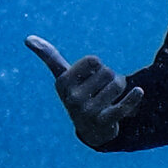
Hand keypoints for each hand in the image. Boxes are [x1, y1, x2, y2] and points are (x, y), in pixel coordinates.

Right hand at [26, 37, 143, 148]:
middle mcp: (72, 98)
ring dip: (121, 88)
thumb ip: (49, 57)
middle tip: (103, 90)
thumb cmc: (77, 94)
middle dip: (111, 77)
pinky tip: (139, 92)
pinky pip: (122, 106)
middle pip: (108, 72)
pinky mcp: (104, 122)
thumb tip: (27, 38)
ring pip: (118, 84)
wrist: (90, 129)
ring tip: (111, 98)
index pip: (93, 60)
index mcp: (62, 83)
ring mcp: (87, 111)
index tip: (90, 77)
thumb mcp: (63, 76)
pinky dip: (132, 98)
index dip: (97, 66)